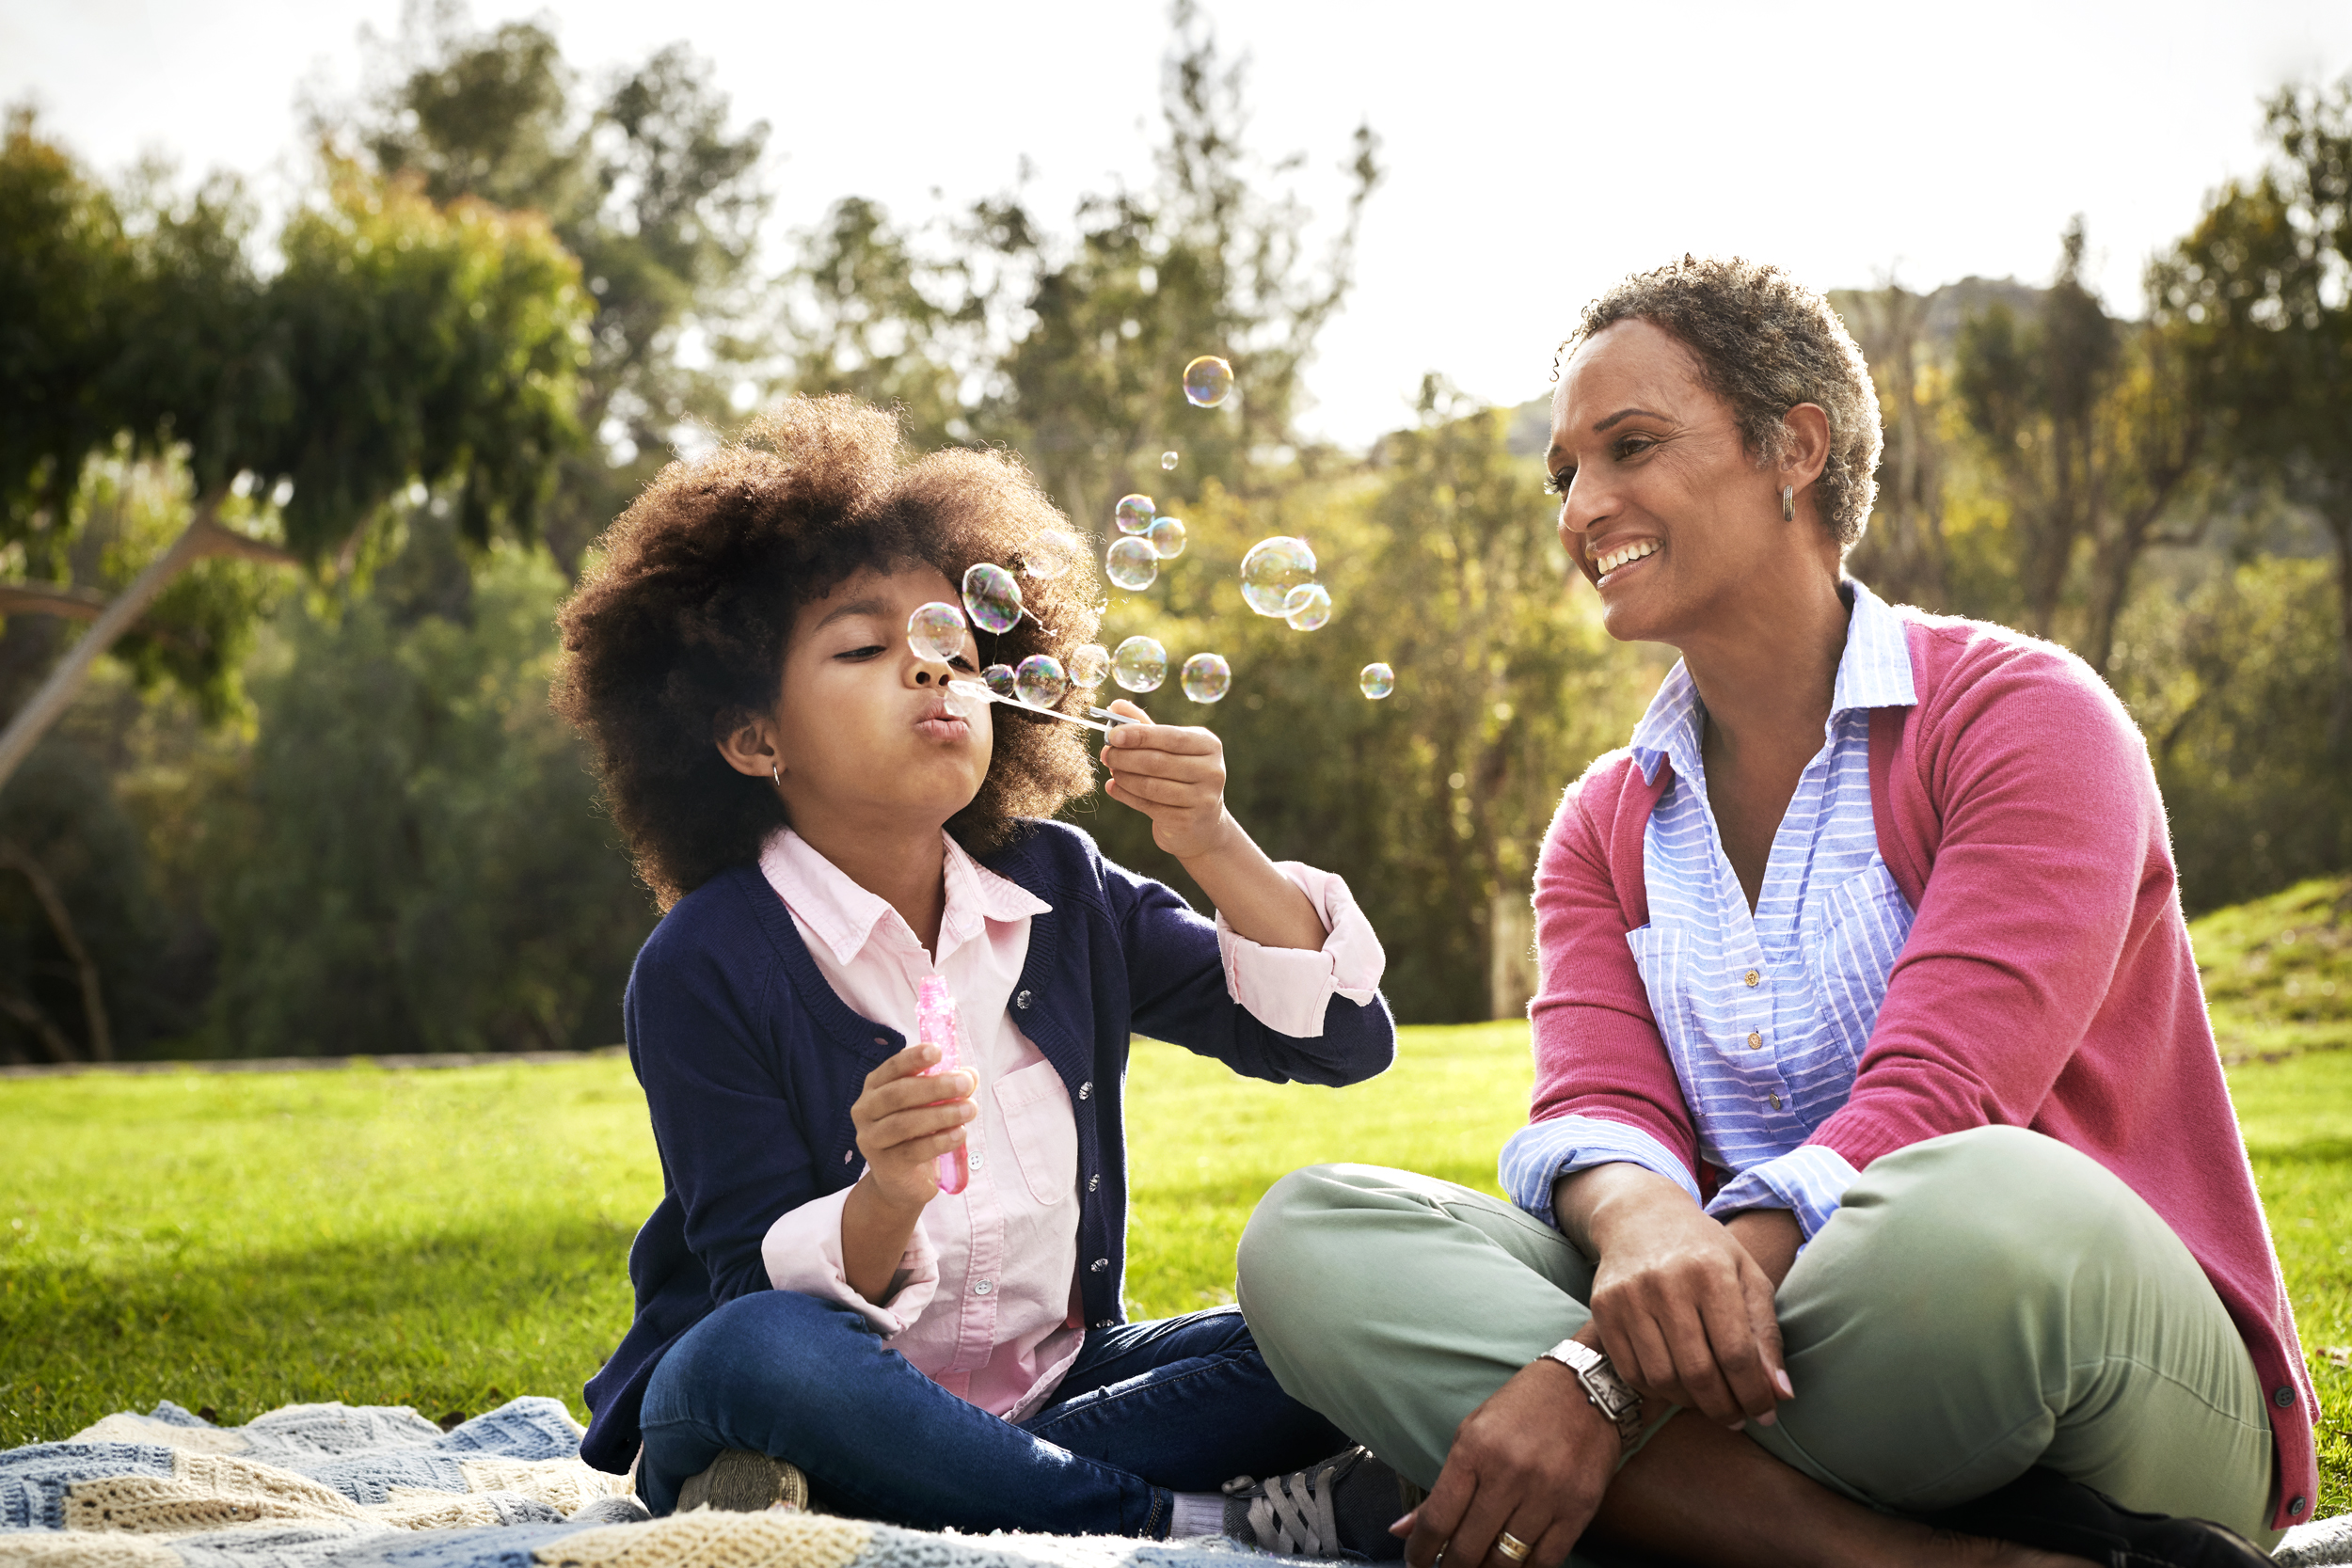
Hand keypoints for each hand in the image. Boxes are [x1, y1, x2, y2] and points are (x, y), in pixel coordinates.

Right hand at [849, 1043, 975, 1213]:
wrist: (902, 1180)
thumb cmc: (917, 1133)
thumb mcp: (931, 1105)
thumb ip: (948, 1088)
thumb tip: (970, 1075)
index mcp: (875, 1088)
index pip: (892, 1068)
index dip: (913, 1058)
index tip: (938, 1051)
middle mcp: (865, 1111)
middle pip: (898, 1094)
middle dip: (935, 1087)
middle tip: (965, 1084)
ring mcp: (871, 1139)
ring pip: (904, 1123)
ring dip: (941, 1114)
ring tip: (970, 1109)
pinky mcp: (885, 1166)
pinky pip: (913, 1151)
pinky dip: (940, 1140)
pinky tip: (959, 1134)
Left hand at [1098, 700, 1239, 860]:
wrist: (1201, 822)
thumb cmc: (1181, 776)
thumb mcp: (1169, 749)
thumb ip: (1144, 726)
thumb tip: (1115, 705)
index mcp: (1209, 745)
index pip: (1171, 737)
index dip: (1139, 735)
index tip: (1113, 735)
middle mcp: (1212, 771)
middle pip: (1158, 761)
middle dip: (1126, 757)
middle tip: (1106, 753)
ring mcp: (1202, 799)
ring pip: (1151, 785)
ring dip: (1124, 777)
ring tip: (1112, 770)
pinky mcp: (1187, 821)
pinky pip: (1148, 805)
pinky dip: (1126, 796)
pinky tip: (1113, 788)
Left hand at [1397, 1356, 1619, 1567]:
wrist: (1589, 1388)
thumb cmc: (1524, 1408)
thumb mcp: (1472, 1432)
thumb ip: (1442, 1486)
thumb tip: (1405, 1529)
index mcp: (1476, 1449)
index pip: (1438, 1518)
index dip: (1421, 1550)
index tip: (1416, 1562)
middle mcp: (1509, 1473)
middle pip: (1468, 1547)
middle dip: (1451, 1566)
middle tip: (1447, 1567)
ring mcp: (1546, 1494)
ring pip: (1506, 1560)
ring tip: (1478, 1566)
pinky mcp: (1578, 1509)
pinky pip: (1544, 1561)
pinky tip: (1512, 1564)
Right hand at [1563, 1167, 1790, 1427]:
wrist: (1640, 1216)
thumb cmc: (1705, 1251)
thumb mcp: (1747, 1278)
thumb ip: (1766, 1335)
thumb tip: (1780, 1395)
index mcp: (1710, 1271)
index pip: (1736, 1353)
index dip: (1754, 1393)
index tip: (1765, 1413)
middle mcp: (1666, 1283)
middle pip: (1698, 1373)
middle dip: (1724, 1408)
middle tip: (1736, 1418)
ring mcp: (1629, 1296)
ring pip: (1663, 1379)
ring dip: (1691, 1403)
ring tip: (1707, 1400)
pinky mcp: (1603, 1309)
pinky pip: (1632, 1372)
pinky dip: (1657, 1390)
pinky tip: (1675, 1383)